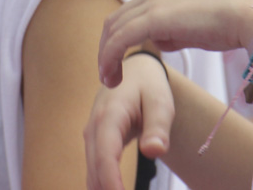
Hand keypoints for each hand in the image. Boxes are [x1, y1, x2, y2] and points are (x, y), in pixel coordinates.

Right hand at [85, 52, 173, 189]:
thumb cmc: (149, 87)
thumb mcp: (161, 101)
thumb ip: (158, 126)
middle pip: (95, 171)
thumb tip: (154, 151)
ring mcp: (91, 138)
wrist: (135, 74)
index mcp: (109, 116)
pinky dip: (104, 188)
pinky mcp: (94, 146)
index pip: (105, 155)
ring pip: (92, 175)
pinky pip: (95, 173)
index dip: (111, 182)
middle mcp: (94, 129)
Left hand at [97, 0, 252, 87]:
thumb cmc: (231, 24)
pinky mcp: (156, 17)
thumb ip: (175, 31)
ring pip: (115, 28)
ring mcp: (155, 2)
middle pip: (116, 19)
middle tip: (108, 74)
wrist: (250, 15)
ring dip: (106, 55)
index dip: (118, 38)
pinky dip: (111, 56)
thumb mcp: (196, 28)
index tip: (118, 62)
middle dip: (107, 47)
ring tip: (109, 80)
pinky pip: (122, 38)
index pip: (130, 14)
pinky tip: (113, 75)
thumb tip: (160, 39)